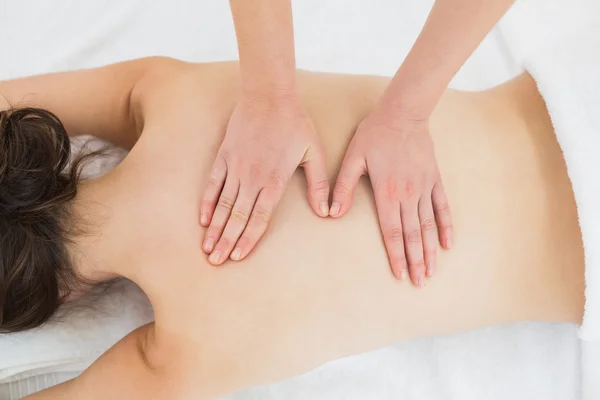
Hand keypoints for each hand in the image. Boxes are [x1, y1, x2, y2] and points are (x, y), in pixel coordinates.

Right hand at [200, 92, 328, 264]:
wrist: (269, 94)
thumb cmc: (295, 123)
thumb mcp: (314, 153)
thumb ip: (319, 184)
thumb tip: (327, 212)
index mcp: (274, 180)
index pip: (259, 217)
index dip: (248, 239)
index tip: (238, 256)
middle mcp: (251, 178)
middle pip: (237, 217)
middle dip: (226, 241)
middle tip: (216, 262)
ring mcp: (234, 167)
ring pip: (222, 205)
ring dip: (214, 228)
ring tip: (206, 249)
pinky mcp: (224, 156)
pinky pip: (212, 184)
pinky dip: (207, 203)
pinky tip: (202, 220)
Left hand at [331, 109, 452, 285]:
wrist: (403, 113)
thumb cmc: (374, 135)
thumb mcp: (352, 158)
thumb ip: (343, 186)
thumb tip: (331, 213)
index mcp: (387, 192)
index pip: (392, 231)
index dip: (396, 255)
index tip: (399, 274)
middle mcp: (408, 194)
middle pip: (412, 235)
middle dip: (415, 261)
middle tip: (418, 283)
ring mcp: (424, 188)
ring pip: (428, 226)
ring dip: (430, 250)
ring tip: (432, 272)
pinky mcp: (435, 179)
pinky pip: (443, 207)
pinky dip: (446, 226)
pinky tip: (448, 244)